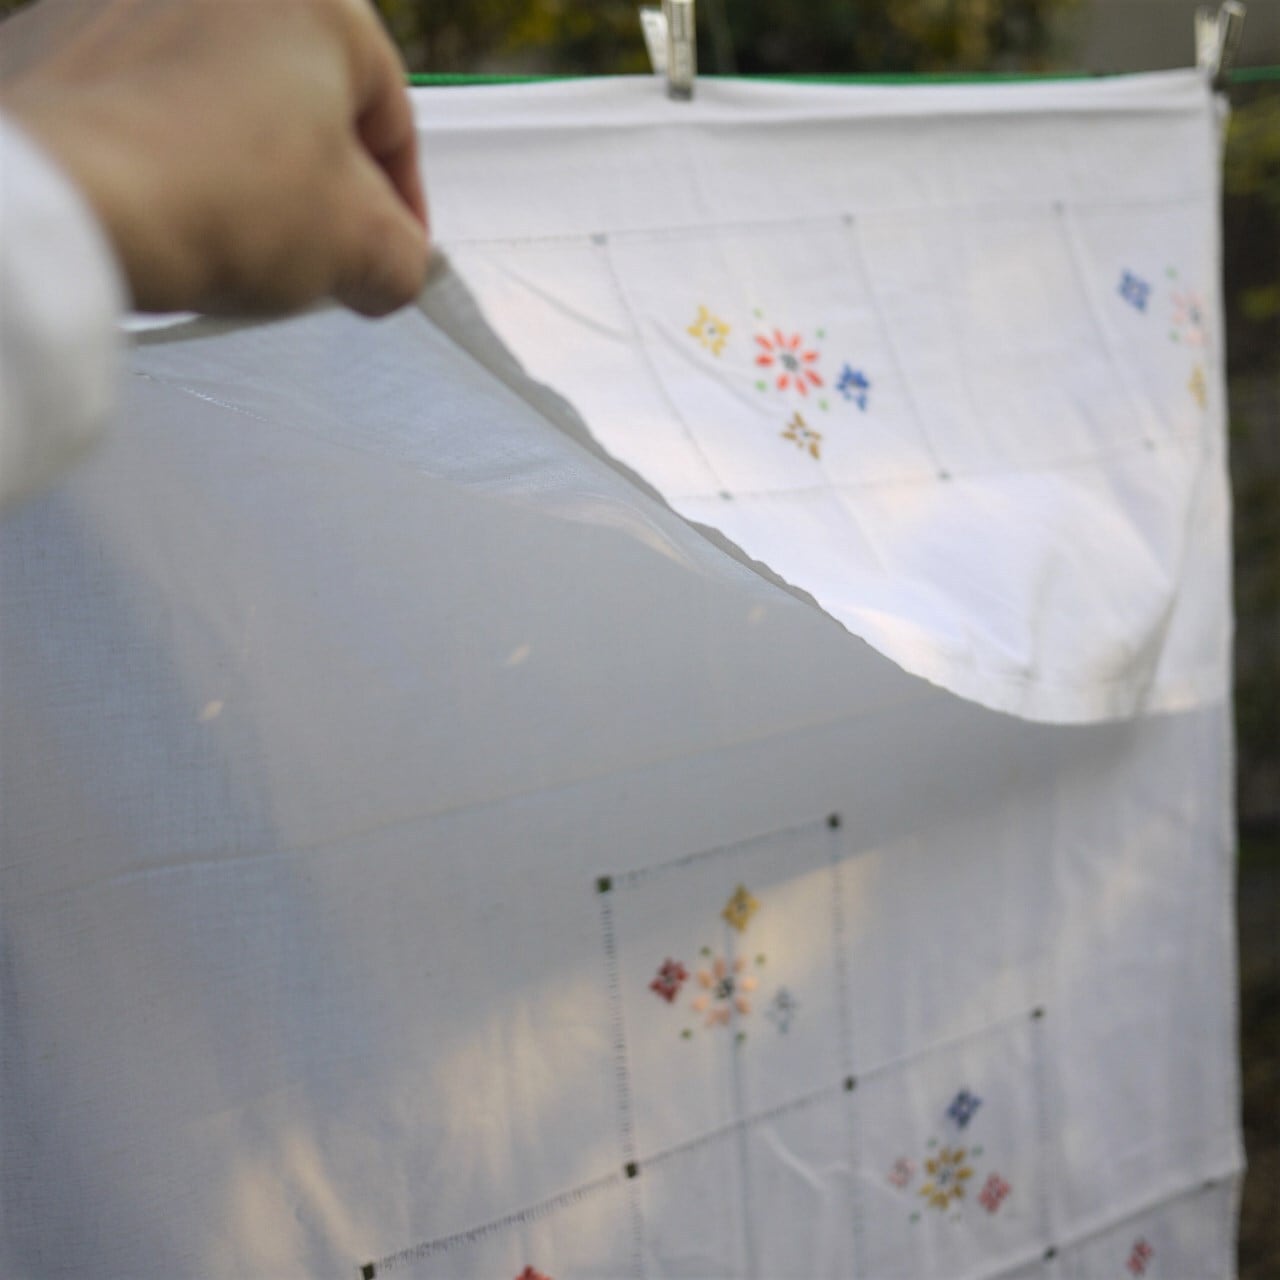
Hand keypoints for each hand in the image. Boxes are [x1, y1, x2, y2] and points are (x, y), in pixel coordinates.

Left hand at [0, 0, 429, 316]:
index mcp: (315, 1)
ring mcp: (134, 0)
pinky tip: (171, 217)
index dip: (403, 205)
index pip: (391, 118)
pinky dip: (171, 159)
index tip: (392, 255)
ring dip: (245, 173)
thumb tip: (389, 265)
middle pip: (304, 103)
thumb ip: (404, 259)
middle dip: (318, 188)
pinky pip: (148, 107)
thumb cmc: (223, 200)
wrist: (70, 204)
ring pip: (225, 104)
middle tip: (320, 259)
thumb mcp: (363, 251)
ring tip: (237, 244)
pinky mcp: (64, 38)